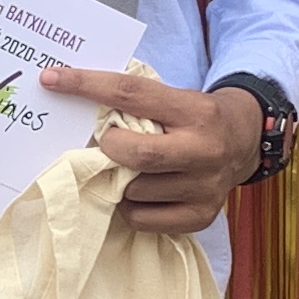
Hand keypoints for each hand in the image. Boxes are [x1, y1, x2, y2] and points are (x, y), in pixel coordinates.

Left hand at [37, 67, 264, 236]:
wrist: (246, 141)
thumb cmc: (195, 118)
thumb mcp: (176, 98)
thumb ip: (137, 102)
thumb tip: (75, 98)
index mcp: (195, 110)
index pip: (131, 94)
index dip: (87, 85)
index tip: (53, 79)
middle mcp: (205, 150)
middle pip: (138, 155)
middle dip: (110, 149)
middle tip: (108, 144)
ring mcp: (206, 187)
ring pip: (136, 191)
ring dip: (119, 181)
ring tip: (129, 171)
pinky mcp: (201, 216)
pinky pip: (143, 219)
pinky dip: (131, 207)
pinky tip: (141, 193)